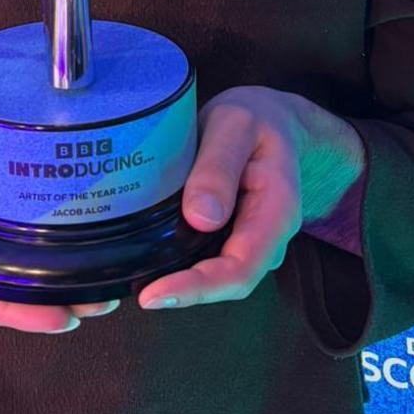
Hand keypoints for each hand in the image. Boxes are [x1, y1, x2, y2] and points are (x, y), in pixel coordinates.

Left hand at [135, 86, 309, 310]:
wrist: (273, 119)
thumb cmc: (255, 119)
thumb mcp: (235, 124)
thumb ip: (219, 167)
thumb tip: (200, 219)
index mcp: (277, 212)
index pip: (240, 268)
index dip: (198, 288)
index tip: (153, 294)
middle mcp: (269, 237)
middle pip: (228, 282)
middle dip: (184, 293)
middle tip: (136, 293)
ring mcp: (252, 241)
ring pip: (218, 276)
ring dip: (182, 284)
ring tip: (138, 283)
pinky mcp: (233, 237)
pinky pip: (210, 260)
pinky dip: (184, 267)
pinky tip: (152, 263)